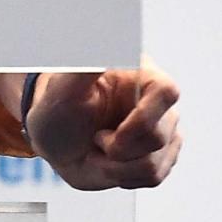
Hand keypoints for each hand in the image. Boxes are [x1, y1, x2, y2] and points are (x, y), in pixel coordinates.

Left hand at [25, 66, 182, 190]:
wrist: (55, 141)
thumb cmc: (57, 109)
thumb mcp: (62, 89)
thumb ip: (83, 66)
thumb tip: (102, 44)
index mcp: (142, 76)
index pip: (166, 92)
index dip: (143, 118)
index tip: (111, 136)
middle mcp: (159, 103)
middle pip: (157, 137)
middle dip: (115, 149)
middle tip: (93, 138)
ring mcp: (164, 130)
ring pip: (154, 163)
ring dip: (114, 165)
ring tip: (97, 149)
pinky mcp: (162, 155)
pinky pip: (152, 177)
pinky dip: (121, 176)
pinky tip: (108, 162)